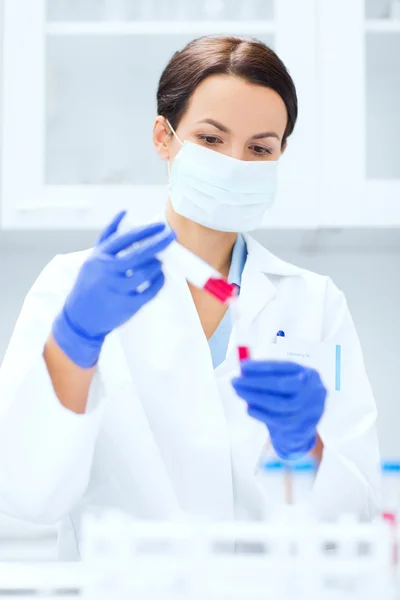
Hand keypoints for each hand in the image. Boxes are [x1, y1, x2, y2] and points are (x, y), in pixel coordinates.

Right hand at [52, 211, 174, 367]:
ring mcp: (116, 289)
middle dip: (158, 243)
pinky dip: (158, 282)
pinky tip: (161, 276)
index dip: (145, 231)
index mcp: (99, 257)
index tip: (161, 226)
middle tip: (171, 236)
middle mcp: (106, 272)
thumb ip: (109, 235)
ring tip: (161, 261)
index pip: (125, 238)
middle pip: (138, 255)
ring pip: (144, 273)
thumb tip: (125, 212)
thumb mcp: (93, 257)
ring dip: (157, 265)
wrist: (80, 317)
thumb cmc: (90, 283)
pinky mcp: (126, 305)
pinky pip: (149, 291)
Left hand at [232, 360, 325, 459]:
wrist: (303, 427)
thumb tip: (244, 370)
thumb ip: (268, 376)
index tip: (242, 366)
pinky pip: (278, 420)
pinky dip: (261, 413)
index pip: (283, 367)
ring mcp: (310, 409)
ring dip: (255, 397)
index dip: (261, 367)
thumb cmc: (290, 398)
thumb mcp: (285, 382)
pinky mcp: (303, 426)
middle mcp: (313, 390)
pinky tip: (249, 408)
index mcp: (309, 374)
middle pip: (282, 385)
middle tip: (236, 381)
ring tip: (239, 392)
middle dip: (256, 382)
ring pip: (279, 404)